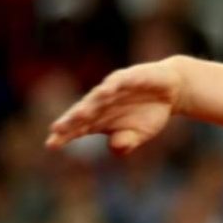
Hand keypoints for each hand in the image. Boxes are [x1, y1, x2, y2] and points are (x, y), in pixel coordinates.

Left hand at [45, 57, 186, 154]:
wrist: (171, 91)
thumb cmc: (149, 113)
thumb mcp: (141, 134)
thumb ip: (127, 142)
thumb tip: (115, 146)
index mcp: (100, 120)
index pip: (78, 128)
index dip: (65, 136)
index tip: (51, 145)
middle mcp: (101, 103)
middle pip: (82, 113)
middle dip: (70, 121)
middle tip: (57, 129)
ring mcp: (113, 89)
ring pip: (96, 98)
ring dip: (87, 106)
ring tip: (77, 115)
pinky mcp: (128, 77)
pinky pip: (117, 81)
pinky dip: (111, 86)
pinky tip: (104, 92)